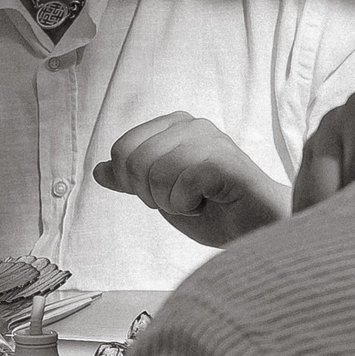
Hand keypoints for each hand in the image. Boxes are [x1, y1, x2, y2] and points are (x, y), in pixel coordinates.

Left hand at [93, 111, 287, 248]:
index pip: (122, 150)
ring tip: (199, 201)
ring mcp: (209, 138)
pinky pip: (179, 186)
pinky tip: (210, 202)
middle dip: (151, 194)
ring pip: (154, 175)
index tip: (166, 192)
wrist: (257, 230)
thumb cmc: (215, 211)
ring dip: (172, 202)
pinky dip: (188, 206)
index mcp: (174, 126)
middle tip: (183, 199)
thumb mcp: (161, 195)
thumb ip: (132, 181)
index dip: (135, 183)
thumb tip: (98, 170)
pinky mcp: (223, 159)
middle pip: (133, 161)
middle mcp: (191, 125)